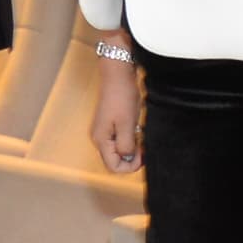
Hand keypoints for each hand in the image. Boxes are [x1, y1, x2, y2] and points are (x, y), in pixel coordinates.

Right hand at [88, 55, 141, 170]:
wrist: (117, 75)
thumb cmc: (121, 97)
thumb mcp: (127, 124)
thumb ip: (126, 146)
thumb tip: (127, 159)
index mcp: (101, 140)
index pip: (113, 167)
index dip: (130, 166)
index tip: (141, 154)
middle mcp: (99, 139)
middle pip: (115, 160)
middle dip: (131, 157)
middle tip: (143, 145)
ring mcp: (103, 132)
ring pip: (118, 151)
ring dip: (131, 148)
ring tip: (140, 135)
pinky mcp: (109, 125)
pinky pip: (119, 140)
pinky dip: (129, 139)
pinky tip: (136, 129)